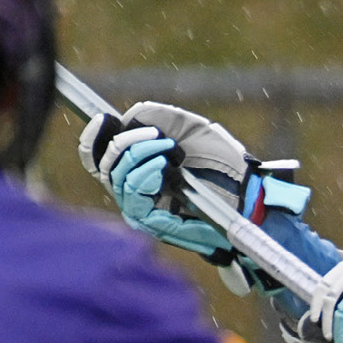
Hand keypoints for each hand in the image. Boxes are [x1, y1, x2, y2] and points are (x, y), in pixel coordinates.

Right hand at [77, 102, 307, 262]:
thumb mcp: (189, 129)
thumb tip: (129, 117)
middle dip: (126, 143)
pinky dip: (144, 174)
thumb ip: (158, 118)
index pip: (98, 158)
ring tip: (167, 148)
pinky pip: (134, 199)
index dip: (93, 138)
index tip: (104, 119)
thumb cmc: (223, 163)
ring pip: (117, 180)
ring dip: (138, 156)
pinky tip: (163, 165)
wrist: (249, 190)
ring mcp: (143, 210)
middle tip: (158, 136)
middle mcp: (135, 192)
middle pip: (104, 167)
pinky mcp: (155, 224)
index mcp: (138, 169)